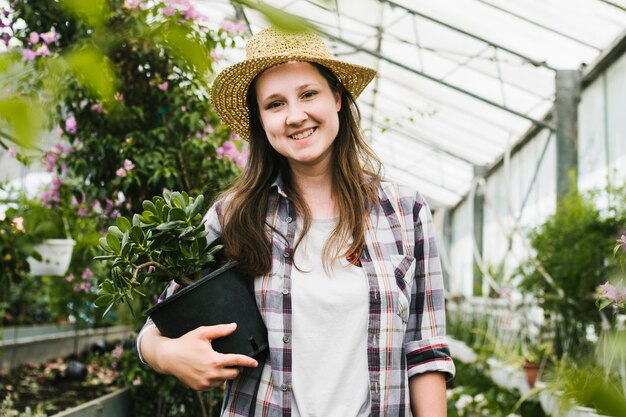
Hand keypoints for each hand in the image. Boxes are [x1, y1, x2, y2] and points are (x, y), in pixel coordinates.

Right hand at [143, 323, 258, 389]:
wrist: (168, 357)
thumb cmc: (185, 343)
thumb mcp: (202, 333)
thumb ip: (219, 330)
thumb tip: (234, 326)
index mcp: (214, 360)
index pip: (237, 361)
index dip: (248, 361)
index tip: (255, 363)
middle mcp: (211, 374)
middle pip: (233, 373)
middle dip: (236, 368)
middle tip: (233, 361)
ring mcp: (205, 383)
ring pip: (224, 381)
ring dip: (226, 374)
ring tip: (219, 364)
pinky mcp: (199, 387)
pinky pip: (214, 386)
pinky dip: (216, 380)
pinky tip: (210, 371)